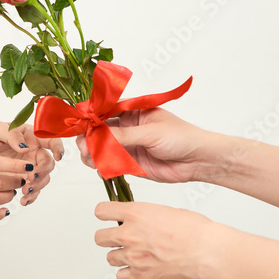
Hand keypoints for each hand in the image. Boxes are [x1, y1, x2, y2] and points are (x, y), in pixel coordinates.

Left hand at [0, 120, 63, 206]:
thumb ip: (12, 135)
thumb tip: (25, 148)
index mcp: (32, 137)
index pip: (51, 140)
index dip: (58, 148)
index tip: (58, 156)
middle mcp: (35, 152)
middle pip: (48, 164)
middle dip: (42, 173)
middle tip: (30, 178)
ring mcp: (30, 166)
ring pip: (43, 178)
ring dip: (37, 186)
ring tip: (25, 191)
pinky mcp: (23, 178)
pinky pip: (33, 189)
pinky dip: (31, 196)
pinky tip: (24, 200)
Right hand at [76, 107, 219, 183]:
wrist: (199, 161)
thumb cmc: (181, 137)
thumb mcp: (151, 132)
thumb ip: (124, 136)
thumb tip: (99, 135)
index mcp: (132, 112)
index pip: (105, 111)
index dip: (91, 117)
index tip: (80, 123)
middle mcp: (127, 128)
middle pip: (99, 130)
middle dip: (89, 137)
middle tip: (84, 146)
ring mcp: (128, 146)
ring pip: (102, 148)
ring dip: (93, 153)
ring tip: (90, 158)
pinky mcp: (130, 164)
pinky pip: (110, 164)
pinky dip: (102, 166)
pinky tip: (100, 168)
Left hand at [94, 200, 215, 278]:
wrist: (206, 251)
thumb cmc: (193, 230)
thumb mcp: (163, 210)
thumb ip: (143, 216)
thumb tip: (137, 220)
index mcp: (135, 213)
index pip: (101, 212)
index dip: (104, 214)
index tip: (107, 217)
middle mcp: (129, 234)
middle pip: (100, 237)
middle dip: (108, 238)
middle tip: (118, 239)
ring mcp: (133, 256)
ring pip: (109, 258)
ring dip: (119, 256)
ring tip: (134, 255)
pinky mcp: (141, 275)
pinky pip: (121, 276)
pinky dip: (127, 273)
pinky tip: (137, 269)